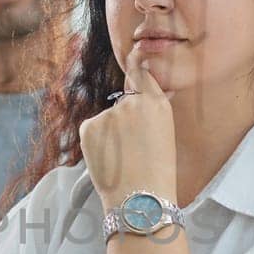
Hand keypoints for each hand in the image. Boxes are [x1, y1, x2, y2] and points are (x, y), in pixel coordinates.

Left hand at [79, 46, 176, 212]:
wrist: (140, 200)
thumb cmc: (157, 174)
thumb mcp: (164, 134)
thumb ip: (150, 110)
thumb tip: (138, 95)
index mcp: (157, 103)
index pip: (141, 71)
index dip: (136, 63)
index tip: (133, 53)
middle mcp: (133, 103)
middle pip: (122, 101)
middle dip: (123, 119)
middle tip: (132, 149)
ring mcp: (109, 113)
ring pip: (107, 119)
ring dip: (110, 134)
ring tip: (122, 159)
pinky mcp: (89, 126)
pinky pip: (93, 130)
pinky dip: (96, 143)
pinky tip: (108, 160)